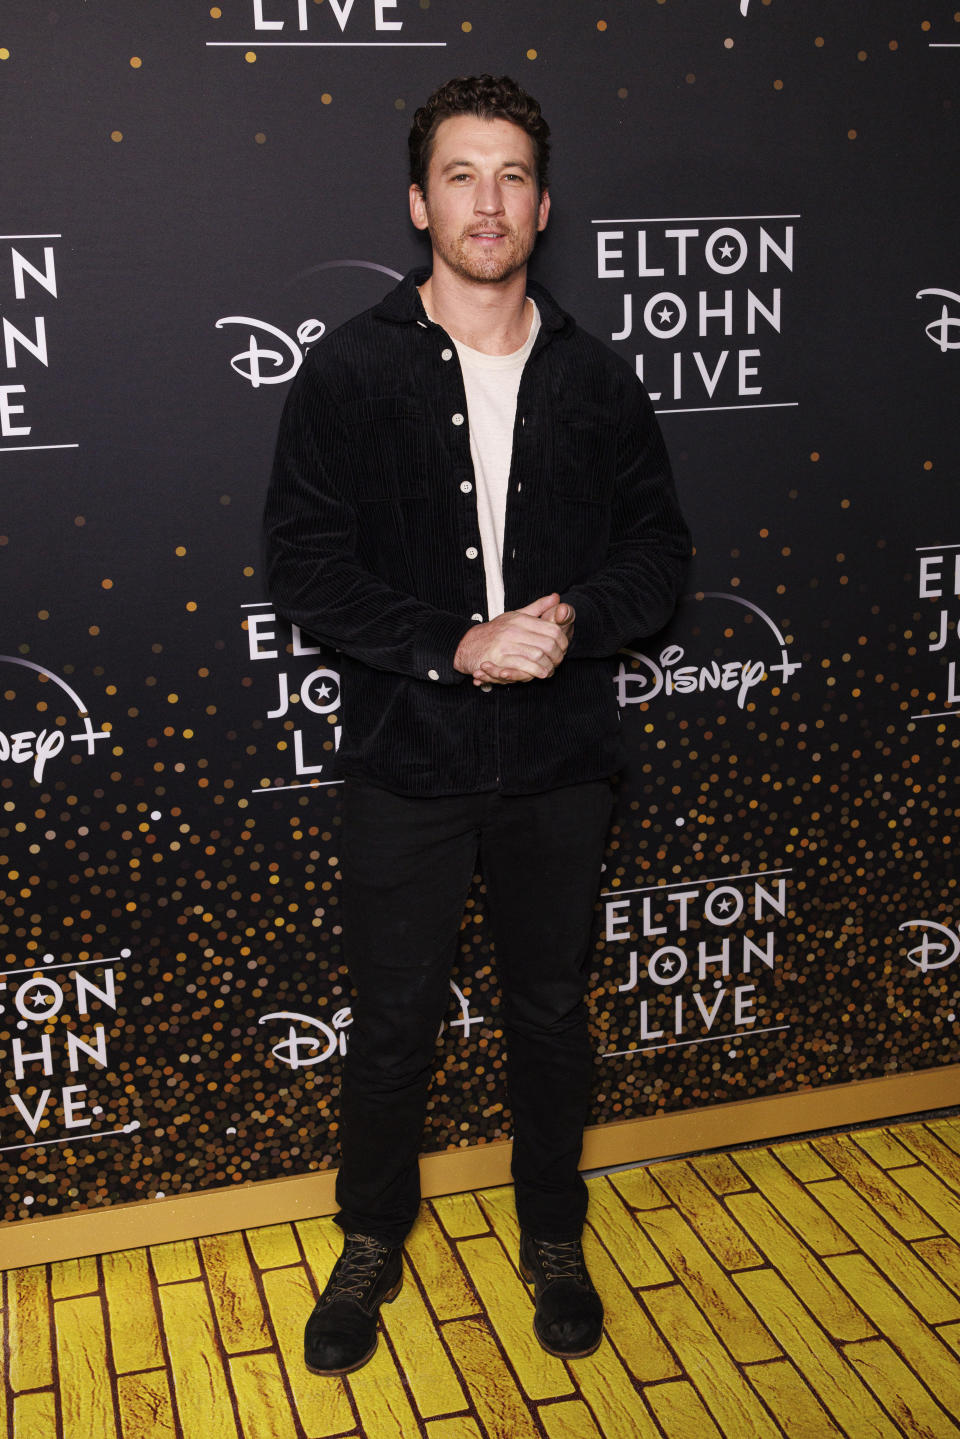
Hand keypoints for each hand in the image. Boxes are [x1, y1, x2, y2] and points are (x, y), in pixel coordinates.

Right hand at [455, 594, 574, 685]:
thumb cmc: (494, 632)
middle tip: (558, 661)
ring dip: (548, 666)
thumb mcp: (515, 615)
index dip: (562, 641)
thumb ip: (537, 608)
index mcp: (520, 619)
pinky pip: (523, 667)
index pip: (551, 628)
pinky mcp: (499, 660)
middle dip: (557, 656)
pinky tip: (540, 674)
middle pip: (547, 643)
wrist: (467, 644)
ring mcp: (506, 645)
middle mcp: (514, 630)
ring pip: (538, 656)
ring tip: (550, 669)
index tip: (563, 648)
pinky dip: (535, 672)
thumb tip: (556, 597)